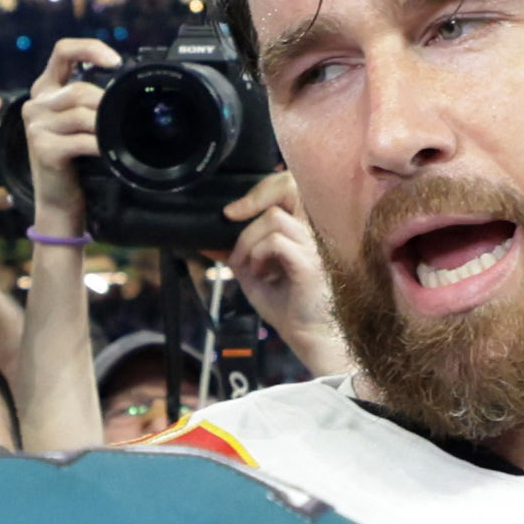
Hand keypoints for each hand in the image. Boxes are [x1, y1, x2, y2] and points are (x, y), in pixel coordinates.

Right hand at [21, 37, 121, 244]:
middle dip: (105, 103)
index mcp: (45, 90)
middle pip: (77, 89)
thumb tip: (123, 81)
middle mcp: (35, 104)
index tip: (115, 61)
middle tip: (124, 118)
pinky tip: (109, 150)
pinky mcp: (42, 149)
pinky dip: (101, 145)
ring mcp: (35, 126)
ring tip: (117, 136)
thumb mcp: (80, 122)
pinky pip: (81, 139)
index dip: (90, 48)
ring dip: (105, 126)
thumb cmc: (75, 160)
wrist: (59, 201)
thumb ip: (90, 99)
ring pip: (81, 113)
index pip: (63, 51)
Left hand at [222, 170, 349, 375]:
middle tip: (232, 217)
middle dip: (255, 197)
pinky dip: (258, 255)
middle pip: (287, 186)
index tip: (231, 214)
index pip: (286, 187)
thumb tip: (209, 241)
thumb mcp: (253, 274)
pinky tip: (262, 275)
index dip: (259, 191)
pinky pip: (276, 241)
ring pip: (273, 218)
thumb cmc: (288, 307)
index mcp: (304, 229)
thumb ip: (236, 255)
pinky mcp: (309, 262)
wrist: (308, 337)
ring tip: (251, 266)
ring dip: (249, 241)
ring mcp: (314, 245)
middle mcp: (313, 231)